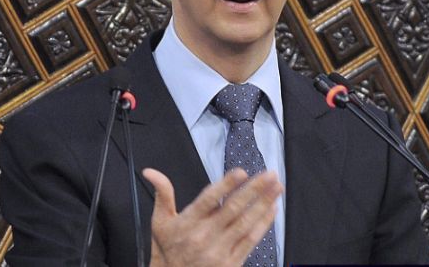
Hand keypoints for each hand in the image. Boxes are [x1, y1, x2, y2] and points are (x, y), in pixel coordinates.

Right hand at [142, 167, 282, 266]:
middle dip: (254, 189)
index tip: (241, 172)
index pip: (208, 200)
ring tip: (277, 187)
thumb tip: (150, 171)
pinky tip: (272, 209)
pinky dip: (263, 223)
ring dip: (264, 203)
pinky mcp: (232, 263)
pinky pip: (251, 241)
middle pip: (232, 209)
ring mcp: (220, 251)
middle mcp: (204, 237)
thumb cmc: (167, 251)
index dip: (225, 185)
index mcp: (187, 224)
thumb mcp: (159, 223)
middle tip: (270, 174)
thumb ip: (162, 194)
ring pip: (246, 223)